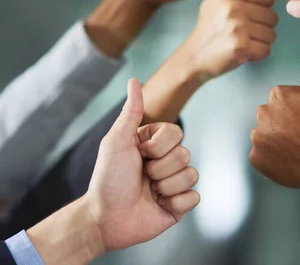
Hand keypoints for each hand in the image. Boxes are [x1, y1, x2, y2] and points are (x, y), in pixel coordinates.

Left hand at [86, 79, 199, 250]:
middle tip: (142, 177)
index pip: (176, 133)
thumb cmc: (107, 178)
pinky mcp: (180, 205)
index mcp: (154, 143)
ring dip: (166, 186)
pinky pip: (194, 198)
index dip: (158, 146)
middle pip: (185, 153)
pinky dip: (175, 203)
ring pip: (191, 175)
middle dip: (160, 169)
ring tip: (149, 192)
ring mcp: (174, 182)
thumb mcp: (117, 141)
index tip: (139, 155)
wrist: (106, 219)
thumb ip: (131, 112)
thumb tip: (133, 80)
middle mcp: (166, 160)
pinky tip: (159, 205)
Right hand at [175, 0, 277, 80]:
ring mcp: (236, 27)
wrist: (192, 58)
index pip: (268, 0)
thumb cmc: (208, 28)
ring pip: (271, 35)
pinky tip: (242, 54)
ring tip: (241, 43)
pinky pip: (266, 50)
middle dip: (261, 29)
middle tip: (241, 34)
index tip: (243, 19)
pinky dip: (257, 56)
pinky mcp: (240, 46)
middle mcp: (233, 7)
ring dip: (260, 43)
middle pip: (272, 18)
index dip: (259, 12)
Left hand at [249, 34, 299, 192]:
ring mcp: (257, 137)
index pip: (285, 96)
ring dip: (278, 136)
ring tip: (298, 146)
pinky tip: (288, 157)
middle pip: (273, 113)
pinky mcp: (256, 158)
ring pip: (267, 131)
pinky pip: (261, 152)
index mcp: (278, 95)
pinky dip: (272, 155)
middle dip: (286, 120)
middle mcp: (262, 113)